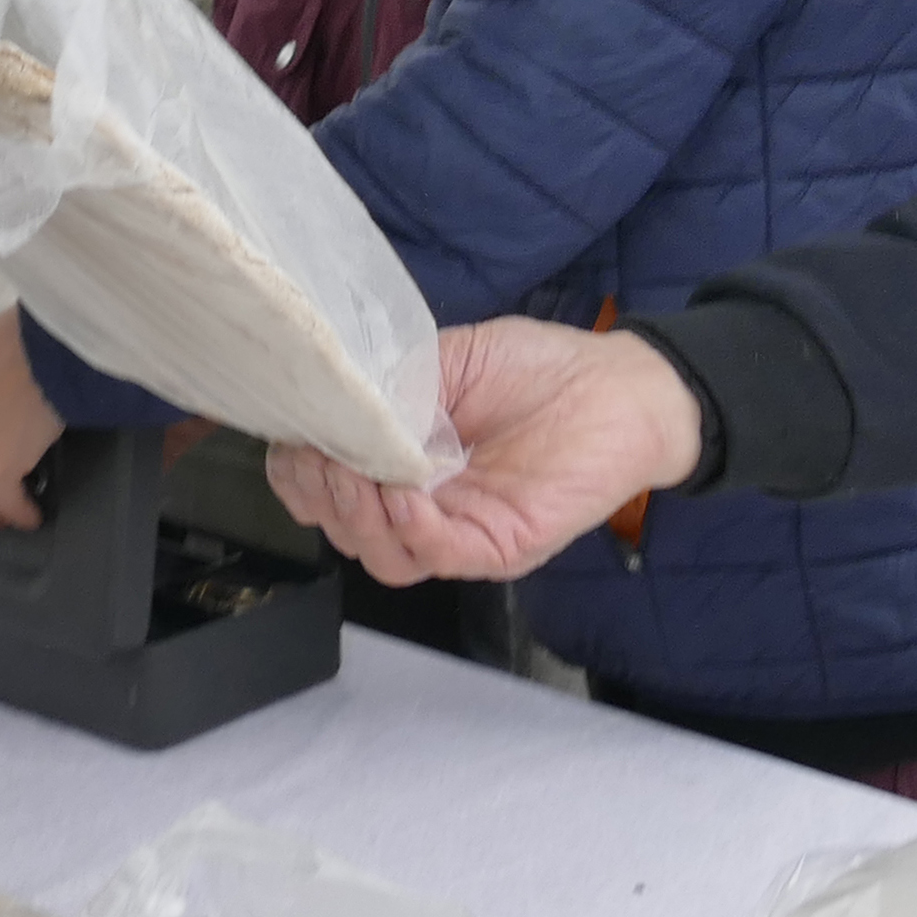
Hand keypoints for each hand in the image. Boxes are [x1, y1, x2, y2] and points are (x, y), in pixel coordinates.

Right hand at [264, 319, 703, 587]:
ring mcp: (457, 532)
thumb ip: (392, 385)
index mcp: (399, 464)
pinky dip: (409, 527)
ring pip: (380, 555)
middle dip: (320, 493)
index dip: (298, 474)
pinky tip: (406, 491)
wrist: (620, 385)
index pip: (324, 493)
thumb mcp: (447, 361)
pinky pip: (436, 554)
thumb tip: (335, 402)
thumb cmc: (537, 370)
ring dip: (356, 515)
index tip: (296, 441)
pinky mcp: (497, 546)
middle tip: (326, 454)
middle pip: (342, 531)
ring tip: (360, 473)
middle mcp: (420, 506)